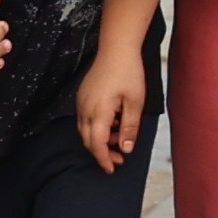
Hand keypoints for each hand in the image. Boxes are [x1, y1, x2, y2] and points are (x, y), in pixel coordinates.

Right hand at [75, 48, 145, 172]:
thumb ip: (130, 127)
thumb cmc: (128, 72)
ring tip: (121, 137)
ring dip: (101, 139)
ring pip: (86, 130)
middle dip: (103, 153)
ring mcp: (81, 102)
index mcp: (98, 112)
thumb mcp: (135, 102)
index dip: (104, 159)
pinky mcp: (82, 97)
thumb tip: (126, 149)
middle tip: (119, 159)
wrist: (116, 49)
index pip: (97, 145)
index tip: (112, 169)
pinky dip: (98, 127)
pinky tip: (113, 122)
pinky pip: (86, 119)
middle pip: (89, 140)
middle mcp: (84, 109)